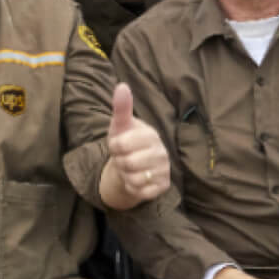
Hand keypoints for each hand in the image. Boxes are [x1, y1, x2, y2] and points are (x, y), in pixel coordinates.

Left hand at [99, 84, 169, 208]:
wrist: (132, 165)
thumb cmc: (125, 141)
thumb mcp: (119, 125)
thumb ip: (121, 107)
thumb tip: (122, 86)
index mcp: (150, 134)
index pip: (120, 144)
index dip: (113, 146)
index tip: (117, 143)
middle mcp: (161, 152)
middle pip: (127, 163)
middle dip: (119, 161)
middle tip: (124, 157)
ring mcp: (164, 170)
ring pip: (133, 178)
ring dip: (125, 175)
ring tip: (129, 168)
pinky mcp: (163, 186)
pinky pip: (140, 191)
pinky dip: (133, 187)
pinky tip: (136, 179)